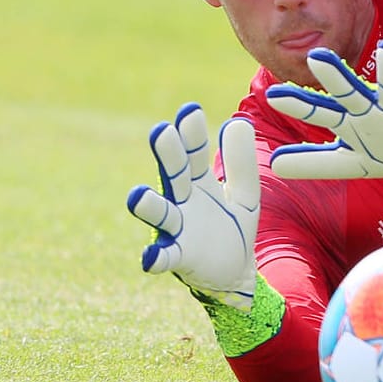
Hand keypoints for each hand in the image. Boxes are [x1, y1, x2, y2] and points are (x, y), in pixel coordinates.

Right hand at [126, 104, 259, 309]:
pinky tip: (149, 257)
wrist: (236, 271)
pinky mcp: (181, 257)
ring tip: (137, 195)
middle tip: (160, 131)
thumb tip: (238, 121)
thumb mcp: (245, 193)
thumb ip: (240, 162)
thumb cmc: (233, 226)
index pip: (193, 153)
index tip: (189, 110)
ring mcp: (178, 230)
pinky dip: (155, 258)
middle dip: (168, 155)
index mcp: (198, 183)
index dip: (192, 134)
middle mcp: (183, 202)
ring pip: (161, 213)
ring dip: (148, 205)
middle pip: (174, 174)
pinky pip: (165, 257)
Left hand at [265, 38, 382, 179]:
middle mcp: (372, 111)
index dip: (300, 105)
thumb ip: (315, 162)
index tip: (274, 96)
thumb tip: (274, 164)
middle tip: (317, 56)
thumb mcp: (349, 162)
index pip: (321, 111)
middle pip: (351, 93)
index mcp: (350, 121)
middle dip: (336, 78)